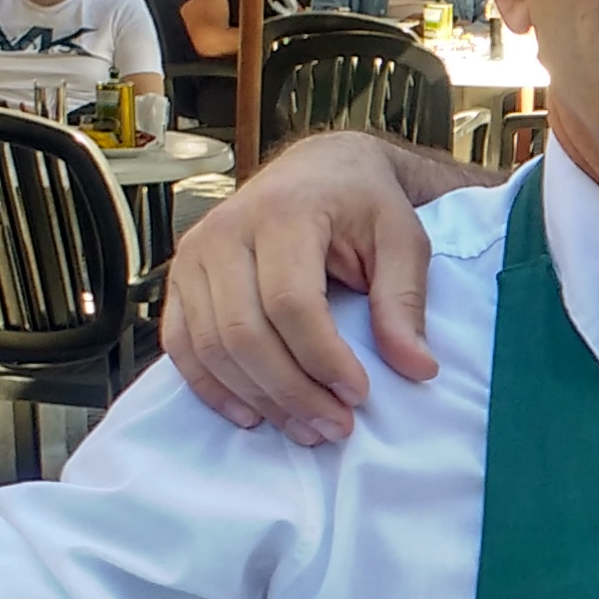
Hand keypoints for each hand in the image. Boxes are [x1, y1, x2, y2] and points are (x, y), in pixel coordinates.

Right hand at [162, 134, 457, 441]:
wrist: (320, 169)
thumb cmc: (363, 203)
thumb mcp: (402, 241)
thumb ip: (405, 302)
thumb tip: (417, 368)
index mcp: (285, 212)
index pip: (291, 302)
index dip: (322, 359)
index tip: (358, 394)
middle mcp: (228, 230)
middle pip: (244, 332)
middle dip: (291, 391)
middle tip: (334, 427)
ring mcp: (195, 254)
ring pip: (211, 346)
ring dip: (258, 399)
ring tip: (305, 428)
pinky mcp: (181, 277)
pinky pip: (181, 344)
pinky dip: (212, 387)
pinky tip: (251, 414)